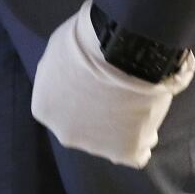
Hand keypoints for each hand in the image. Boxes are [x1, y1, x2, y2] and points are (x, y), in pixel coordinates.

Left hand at [30, 0, 194, 168]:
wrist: (121, 50)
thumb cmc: (88, 40)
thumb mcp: (60, 48)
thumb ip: (62, 68)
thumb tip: (72, 72)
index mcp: (45, 107)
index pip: (62, 104)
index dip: (82, 92)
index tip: (98, 79)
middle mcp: (65, 132)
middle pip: (86, 125)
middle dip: (101, 112)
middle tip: (120, 90)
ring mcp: (95, 146)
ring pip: (112, 140)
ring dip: (124, 125)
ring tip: (141, 102)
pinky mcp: (126, 151)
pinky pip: (137, 153)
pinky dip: (143, 140)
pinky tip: (149, 124)